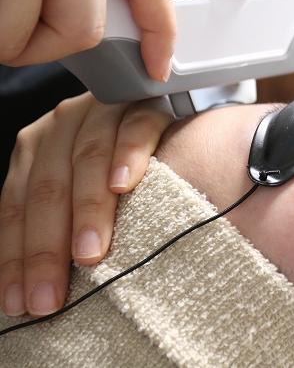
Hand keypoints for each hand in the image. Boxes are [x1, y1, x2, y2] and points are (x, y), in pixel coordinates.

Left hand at [0, 93, 173, 316]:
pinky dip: (128, 157)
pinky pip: (135, 130)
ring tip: (89, 255)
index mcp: (37, 148)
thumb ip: (58, 217)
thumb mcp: (77, 187)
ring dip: (87, 210)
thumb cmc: (120, 167)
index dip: (16, 256)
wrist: (161, 109)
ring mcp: (104, 112)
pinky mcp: (147, 106)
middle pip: (48, 188)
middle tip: (51, 296)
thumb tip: (36, 285)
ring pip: (87, 159)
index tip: (20, 303)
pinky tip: (124, 186)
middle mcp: (62, 125)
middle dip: (46, 247)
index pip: (16, 205)